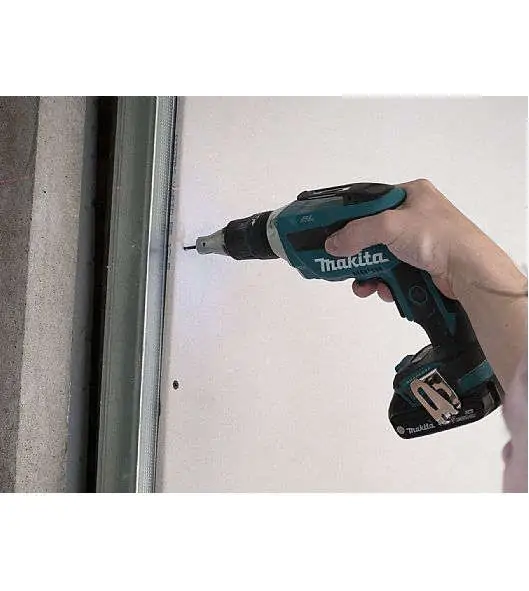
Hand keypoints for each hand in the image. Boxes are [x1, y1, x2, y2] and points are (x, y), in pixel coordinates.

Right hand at [324, 179, 493, 301]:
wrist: (469, 272)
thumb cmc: (439, 237)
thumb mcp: (390, 225)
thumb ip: (356, 232)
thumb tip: (333, 244)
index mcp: (410, 194)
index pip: (368, 202)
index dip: (347, 217)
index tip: (327, 230)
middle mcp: (413, 216)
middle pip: (370, 233)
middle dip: (355, 251)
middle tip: (338, 262)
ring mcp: (417, 243)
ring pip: (379, 256)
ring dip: (367, 272)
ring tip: (362, 285)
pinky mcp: (419, 266)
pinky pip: (391, 273)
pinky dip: (384, 283)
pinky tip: (383, 289)